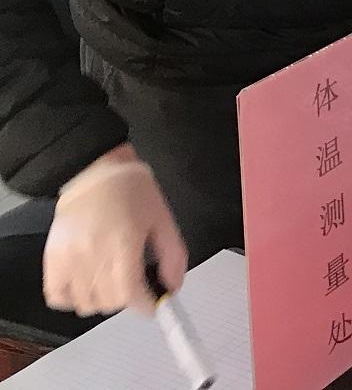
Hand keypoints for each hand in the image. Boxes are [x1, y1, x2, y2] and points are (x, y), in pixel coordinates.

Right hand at [44, 144, 186, 317]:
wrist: (94, 172)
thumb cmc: (131, 191)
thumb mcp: (163, 219)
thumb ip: (173, 256)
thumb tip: (173, 287)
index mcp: (123, 242)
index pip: (129, 294)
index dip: (144, 305)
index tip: (153, 305)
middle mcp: (93, 254)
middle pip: (109, 303)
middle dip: (127, 299)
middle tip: (134, 283)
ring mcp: (68, 259)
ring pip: (86, 305)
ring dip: (102, 300)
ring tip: (111, 280)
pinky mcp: (52, 260)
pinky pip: (58, 298)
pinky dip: (73, 299)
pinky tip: (88, 284)